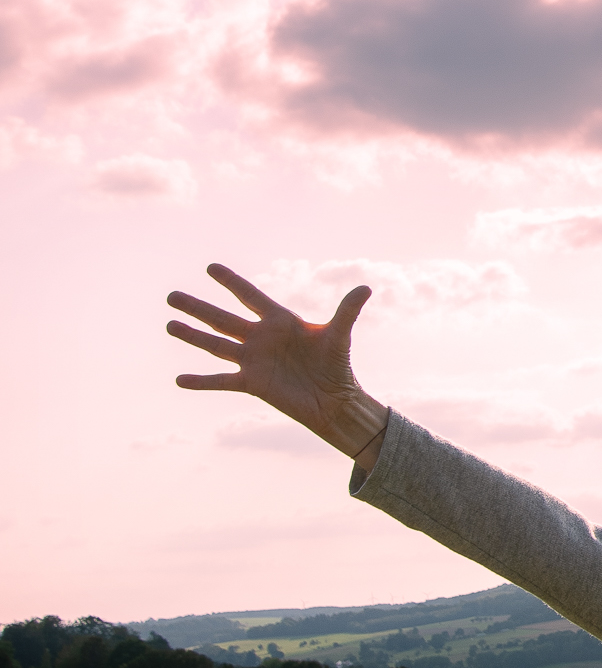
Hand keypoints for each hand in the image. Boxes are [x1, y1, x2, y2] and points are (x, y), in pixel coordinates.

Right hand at [166, 263, 388, 465]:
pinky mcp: (252, 383)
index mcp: (280, 321)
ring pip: (216, 345)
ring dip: (192, 336)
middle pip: (222, 319)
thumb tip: (366, 287)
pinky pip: (221, 381)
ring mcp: (254, 361)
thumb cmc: (337, 364)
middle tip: (171, 295)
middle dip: (198, 307)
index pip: (250, 296)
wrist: (334, 400)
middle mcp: (261, 338)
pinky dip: (202, 382)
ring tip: (168, 325)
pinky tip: (180, 380)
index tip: (210, 267)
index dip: (231, 282)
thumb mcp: (339, 336)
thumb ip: (347, 312)